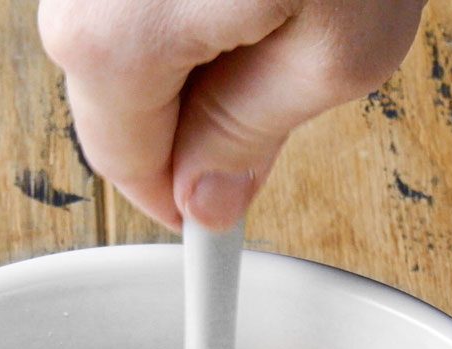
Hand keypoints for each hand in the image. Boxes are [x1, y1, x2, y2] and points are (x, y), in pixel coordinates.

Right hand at [38, 0, 426, 229]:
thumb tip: (211, 193)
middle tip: (290, 68)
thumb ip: (258, 135)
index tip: (224, 215)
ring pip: (124, 30)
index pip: (128, 169)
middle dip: (197, 109)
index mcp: (111, 42)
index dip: (187, 199)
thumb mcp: (341, 46)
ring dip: (196, 36)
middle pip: (117, 96)